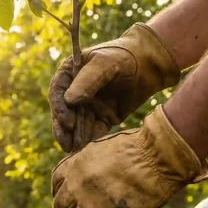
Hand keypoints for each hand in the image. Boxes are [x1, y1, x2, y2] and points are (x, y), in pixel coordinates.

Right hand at [49, 23, 180, 152]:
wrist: (150, 66)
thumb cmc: (124, 57)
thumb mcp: (105, 63)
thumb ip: (87, 81)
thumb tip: (69, 101)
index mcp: (69, 75)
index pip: (57, 93)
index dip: (59, 108)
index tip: (67, 121)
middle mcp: (75, 92)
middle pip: (64, 113)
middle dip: (64, 129)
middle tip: (66, 143)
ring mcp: (88, 107)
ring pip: (77, 125)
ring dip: (76, 138)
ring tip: (77, 150)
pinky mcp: (102, 118)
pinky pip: (95, 131)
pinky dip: (93, 139)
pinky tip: (92, 148)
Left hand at [51, 106, 207, 207]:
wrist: (162, 154)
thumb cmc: (140, 147)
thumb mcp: (104, 148)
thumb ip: (91, 163)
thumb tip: (89, 176)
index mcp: (75, 165)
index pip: (56, 186)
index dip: (59, 197)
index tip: (66, 204)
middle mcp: (77, 186)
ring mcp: (93, 207)